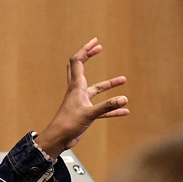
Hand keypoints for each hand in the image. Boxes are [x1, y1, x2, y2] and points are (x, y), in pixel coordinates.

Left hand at [36, 39, 128, 159]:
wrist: (58, 140)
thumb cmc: (68, 125)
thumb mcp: (89, 114)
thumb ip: (107, 107)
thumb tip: (124, 99)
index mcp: (75, 87)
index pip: (78, 62)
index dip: (86, 50)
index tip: (95, 42)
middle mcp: (77, 91)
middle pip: (80, 68)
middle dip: (89, 56)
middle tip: (98, 48)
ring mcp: (80, 102)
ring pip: (95, 89)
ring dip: (108, 84)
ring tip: (123, 80)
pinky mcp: (84, 113)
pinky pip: (100, 108)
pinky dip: (111, 108)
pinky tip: (124, 110)